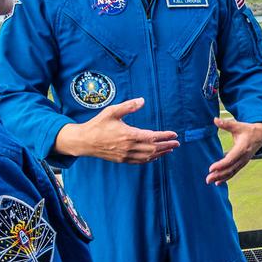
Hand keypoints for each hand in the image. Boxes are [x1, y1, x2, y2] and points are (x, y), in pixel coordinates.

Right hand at [55, 98, 178, 162]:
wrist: (84, 141)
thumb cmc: (98, 125)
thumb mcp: (112, 111)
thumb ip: (128, 106)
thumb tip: (142, 100)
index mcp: (129, 135)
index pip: (153, 137)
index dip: (165, 136)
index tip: (174, 134)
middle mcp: (129, 147)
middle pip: (153, 148)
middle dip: (167, 145)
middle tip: (177, 143)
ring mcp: (126, 155)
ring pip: (148, 156)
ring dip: (160, 153)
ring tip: (170, 149)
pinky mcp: (122, 160)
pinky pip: (140, 161)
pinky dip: (150, 159)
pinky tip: (155, 156)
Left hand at [206, 119, 261, 184]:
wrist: (261, 135)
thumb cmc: (248, 130)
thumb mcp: (238, 125)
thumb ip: (226, 124)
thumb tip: (215, 120)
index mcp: (242, 148)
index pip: (230, 159)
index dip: (221, 165)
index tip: (211, 168)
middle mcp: (243, 157)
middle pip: (230, 168)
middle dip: (218, 174)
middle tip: (208, 179)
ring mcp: (244, 161)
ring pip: (232, 172)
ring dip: (221, 178)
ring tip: (211, 181)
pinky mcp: (242, 163)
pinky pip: (234, 172)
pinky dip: (226, 178)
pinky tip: (218, 182)